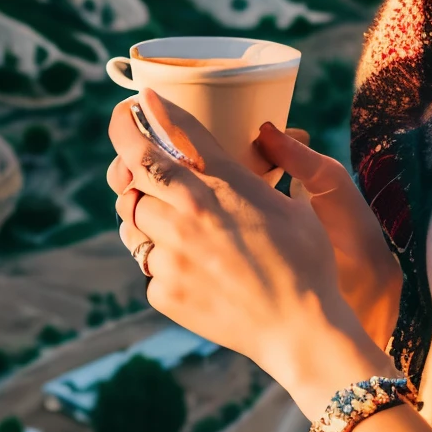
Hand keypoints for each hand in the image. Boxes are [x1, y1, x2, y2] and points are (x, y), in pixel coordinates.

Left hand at [106, 92, 392, 412]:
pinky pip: (147, 264)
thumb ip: (264, 171)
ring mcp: (173, 255)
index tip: (137, 101)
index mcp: (225, 184)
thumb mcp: (293, 203)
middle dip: (124, 151)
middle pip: (133, 170)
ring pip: (131, 217)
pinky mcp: (165, 290)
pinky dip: (158, 257)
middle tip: (126, 145)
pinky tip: (185, 262)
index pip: (171, 133)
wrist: (300, 330)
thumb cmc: (307, 262)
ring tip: (156, 209)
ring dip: (138, 208)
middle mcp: (191, 214)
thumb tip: (264, 135)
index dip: (146, 112)